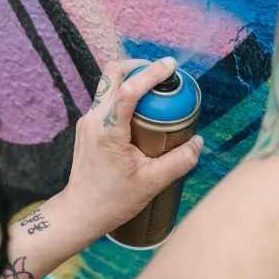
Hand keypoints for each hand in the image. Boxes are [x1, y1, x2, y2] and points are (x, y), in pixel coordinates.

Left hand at [62, 57, 203, 237]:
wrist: (81, 212)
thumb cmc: (112, 200)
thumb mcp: (153, 183)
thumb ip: (180, 162)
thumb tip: (198, 142)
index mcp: (108, 131)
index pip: (128, 89)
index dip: (150, 72)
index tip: (171, 66)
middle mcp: (93, 119)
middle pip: (113, 74)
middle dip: (139, 67)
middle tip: (163, 74)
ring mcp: (88, 121)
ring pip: (109, 84)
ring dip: (132, 80)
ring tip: (157, 91)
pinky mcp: (88, 127)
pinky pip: (108, 99)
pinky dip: (126, 95)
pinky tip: (144, 111)